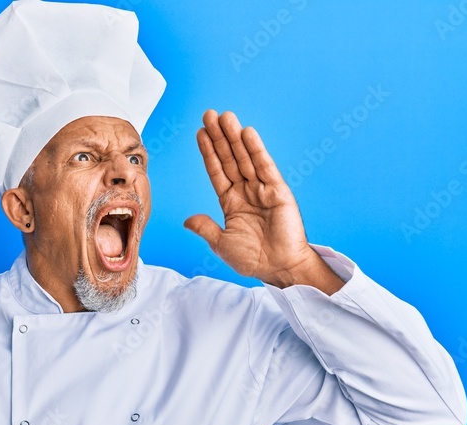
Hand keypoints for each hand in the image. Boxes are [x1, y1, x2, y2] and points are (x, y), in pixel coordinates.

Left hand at [184, 110, 343, 294]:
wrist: (279, 269)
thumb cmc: (253, 260)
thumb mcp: (222, 244)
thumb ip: (206, 228)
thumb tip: (187, 220)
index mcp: (231, 203)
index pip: (217, 171)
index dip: (208, 152)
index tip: (199, 133)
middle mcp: (246, 192)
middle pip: (230, 158)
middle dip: (219, 137)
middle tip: (209, 114)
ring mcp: (262, 190)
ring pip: (245, 158)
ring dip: (234, 137)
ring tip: (224, 116)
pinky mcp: (278, 191)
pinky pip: (264, 167)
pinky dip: (255, 150)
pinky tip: (246, 133)